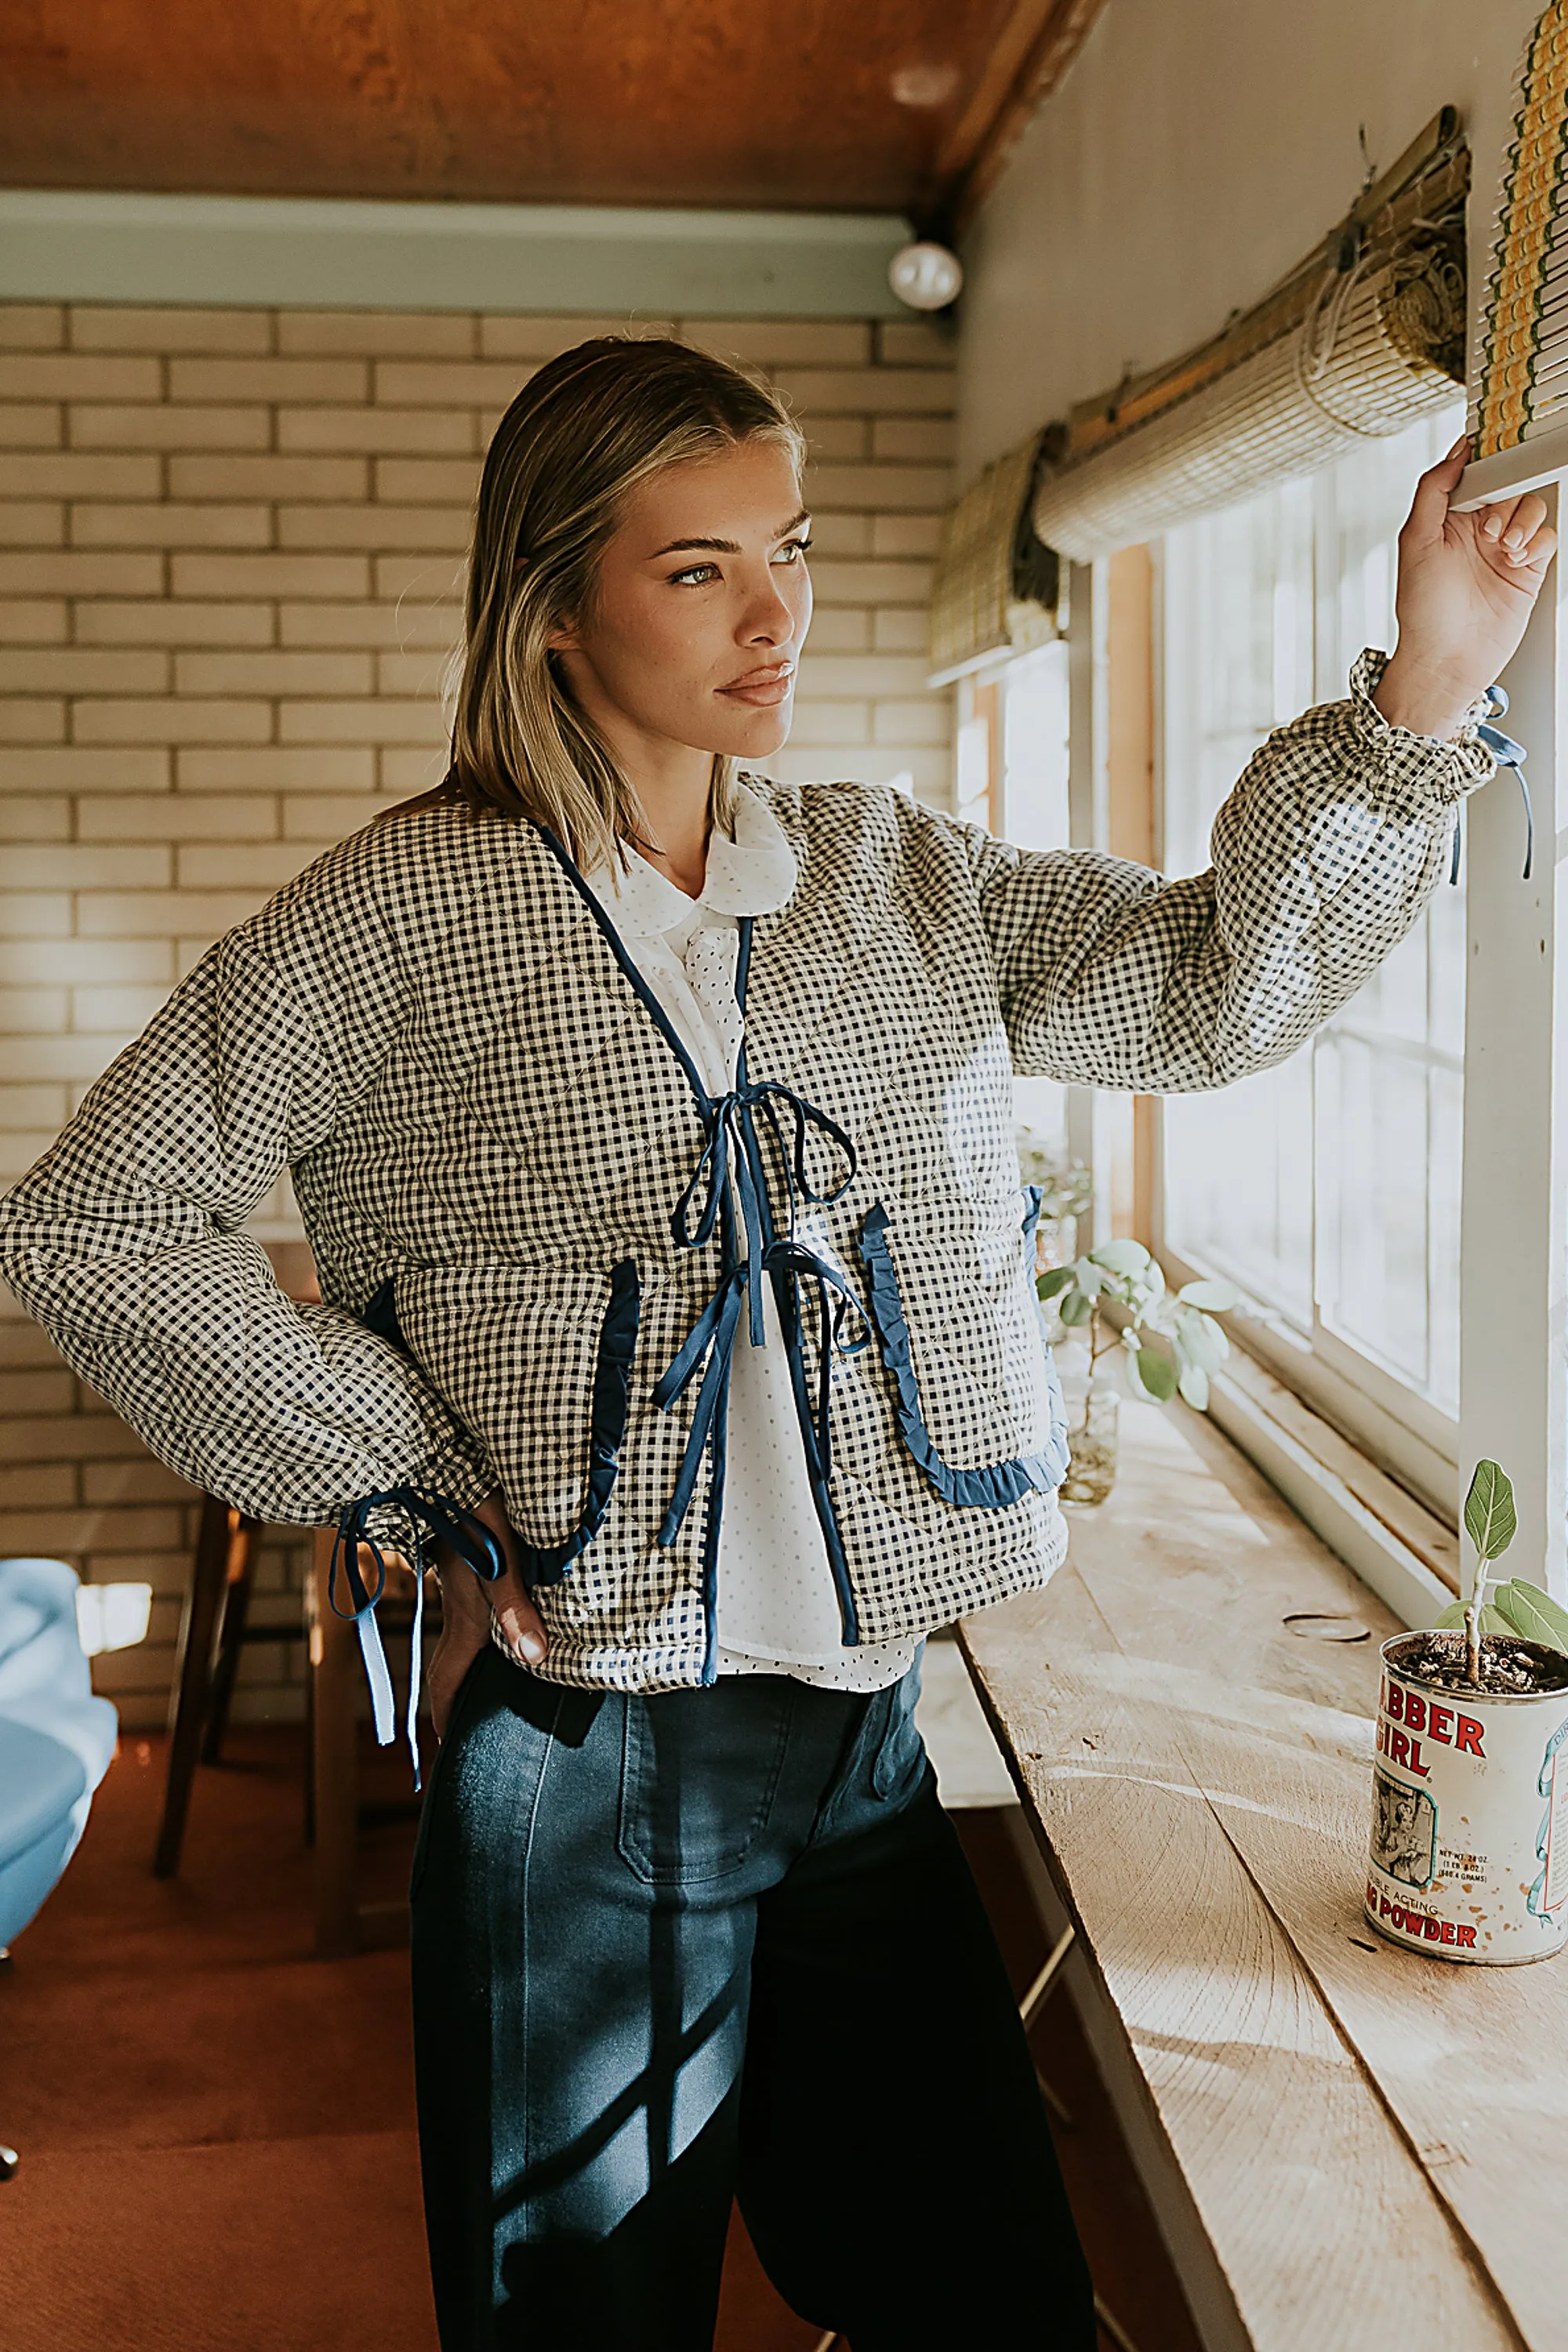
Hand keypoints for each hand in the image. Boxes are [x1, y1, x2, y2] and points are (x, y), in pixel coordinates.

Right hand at [427, 1488, 547, 1737]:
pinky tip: (510, 1629)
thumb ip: (514, 1606)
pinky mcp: (469, 1563)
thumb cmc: (472, 1506)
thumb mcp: (498, 1557)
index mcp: (463, 1616)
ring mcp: (461, 1585)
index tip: (449, 1753)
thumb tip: (535, 1656)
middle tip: (478, 1730)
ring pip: (464, 1637)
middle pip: (452, 1665)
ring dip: (474, 1666)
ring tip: (498, 1689)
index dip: (448, 1719)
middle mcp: (458, 1606)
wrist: (445, 1463)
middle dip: (461, 1700)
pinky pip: (475, 1611)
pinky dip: (487, 1633)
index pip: (446, 1680)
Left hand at [1374, 435, 1556, 739]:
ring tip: (1501, 549)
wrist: (1446, 660)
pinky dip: (1536, 541)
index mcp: (1448, 518)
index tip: (1497, 446)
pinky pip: (1547, 537)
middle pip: (1510, 485)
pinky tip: (1516, 560)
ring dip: (1520, 521)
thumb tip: (1456, 451)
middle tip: (1489, 527)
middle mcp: (1478, 530)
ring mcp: (1505, 548)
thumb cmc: (1423, 611)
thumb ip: (1433, 491)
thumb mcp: (1415, 542)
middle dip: (1504, 499)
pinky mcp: (1528, 569)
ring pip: (1531, 507)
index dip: (1488, 460)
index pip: (1476, 474)